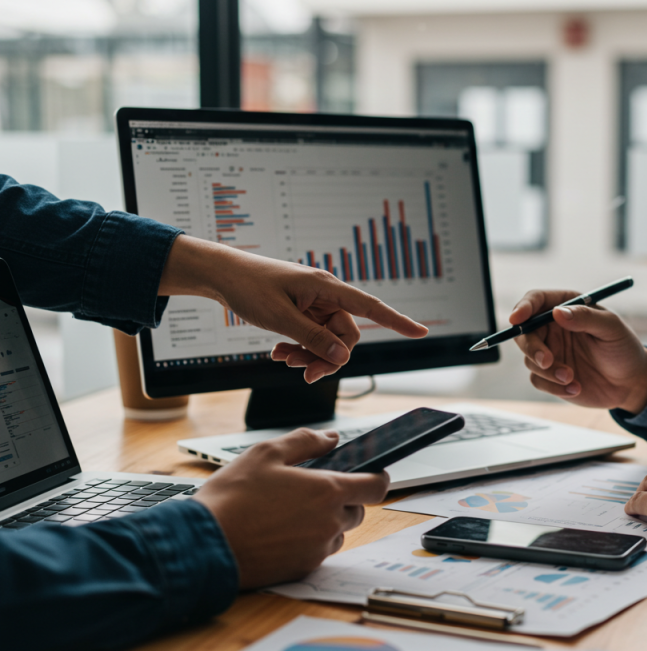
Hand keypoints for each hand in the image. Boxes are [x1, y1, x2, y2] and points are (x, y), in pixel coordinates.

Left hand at [159, 236, 428, 382]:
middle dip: (328, 357)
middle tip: (304, 373)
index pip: (370, 307)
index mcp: (326, 288)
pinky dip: (299, 349)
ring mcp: (313, 305)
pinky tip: (279, 353)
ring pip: (327, 340)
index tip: (421, 331)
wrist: (221, 276)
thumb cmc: (249, 287)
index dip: (398, 321)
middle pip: (345, 335)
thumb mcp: (281, 318)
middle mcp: (325, 296)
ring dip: (310, 355)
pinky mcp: (301, 312)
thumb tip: (342, 356)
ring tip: (283, 359)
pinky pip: (311, 337)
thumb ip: (313, 338)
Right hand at [195, 428, 389, 588]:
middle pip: (357, 511)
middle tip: (310, 491)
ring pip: (337, 533)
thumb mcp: (266, 453)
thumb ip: (305, 441)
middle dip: (342, 500)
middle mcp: (330, 523)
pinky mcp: (303, 569)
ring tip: (288, 512)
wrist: (204, 544)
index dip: (377, 478)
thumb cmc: (232, 498)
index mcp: (328, 491)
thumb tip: (330, 438)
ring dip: (325, 522)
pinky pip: (318, 552)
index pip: (376, 486)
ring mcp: (318, 549)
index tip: (371, 474)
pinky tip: (279, 533)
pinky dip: (308, 542)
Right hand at [510, 289, 646, 412]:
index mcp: (566, 307)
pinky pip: (538, 380)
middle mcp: (553, 328)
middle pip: (524, 331)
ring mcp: (550, 352)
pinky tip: (575, 388)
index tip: (517, 319)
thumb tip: (558, 312)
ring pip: (529, 359)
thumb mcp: (611, 328)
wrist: (631, 383)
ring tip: (572, 377)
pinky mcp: (550, 376)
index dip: (523, 308)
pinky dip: (553, 386)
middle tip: (546, 361)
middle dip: (531, 346)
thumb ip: (586, 317)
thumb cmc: (624, 348)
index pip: (536, 301)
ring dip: (548, 371)